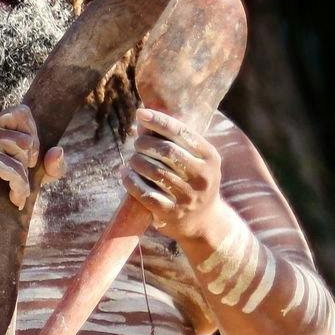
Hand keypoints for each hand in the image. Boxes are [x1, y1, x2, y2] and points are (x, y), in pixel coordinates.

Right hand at [0, 105, 62, 216]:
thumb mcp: (31, 175)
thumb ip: (50, 164)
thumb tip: (58, 151)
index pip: (22, 111)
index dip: (32, 131)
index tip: (27, 154)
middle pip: (26, 134)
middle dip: (30, 155)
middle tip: (21, 171)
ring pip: (22, 149)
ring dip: (23, 174)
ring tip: (16, 187)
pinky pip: (15, 169)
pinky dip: (20, 187)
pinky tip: (14, 198)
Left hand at [125, 107, 221, 238]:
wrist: (203, 221)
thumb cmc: (194, 180)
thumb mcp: (197, 160)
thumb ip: (177, 140)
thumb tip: (144, 117)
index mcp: (210, 158)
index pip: (183, 133)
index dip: (159, 122)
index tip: (141, 113)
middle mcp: (202, 176)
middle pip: (167, 151)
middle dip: (145, 143)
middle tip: (137, 143)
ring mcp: (187, 196)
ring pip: (153, 172)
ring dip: (136, 161)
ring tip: (132, 159)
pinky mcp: (170, 213)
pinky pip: (145, 194)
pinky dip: (130, 181)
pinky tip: (125, 174)